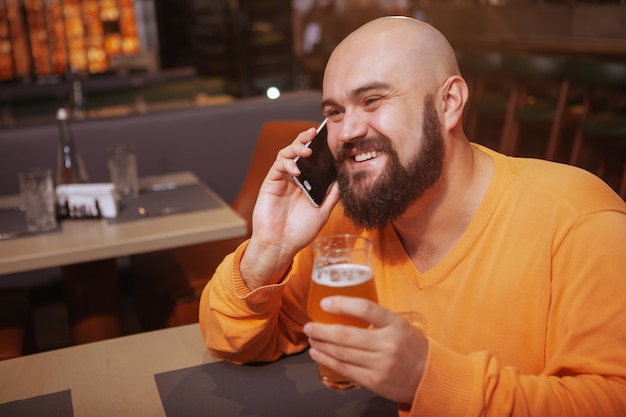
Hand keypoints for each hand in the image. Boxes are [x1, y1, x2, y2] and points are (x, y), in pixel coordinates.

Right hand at [241, 128, 339, 289]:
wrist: (281, 245)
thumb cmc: (300, 232)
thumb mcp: (323, 212)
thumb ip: (332, 195)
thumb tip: (345, 179)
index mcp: (308, 183)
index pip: (313, 159)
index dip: (320, 147)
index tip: (330, 138)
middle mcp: (295, 178)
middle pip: (299, 152)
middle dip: (306, 139)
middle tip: (314, 132)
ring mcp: (282, 180)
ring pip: (287, 154)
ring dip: (296, 148)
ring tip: (306, 149)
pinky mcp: (270, 184)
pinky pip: (277, 167)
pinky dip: (287, 164)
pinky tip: (296, 169)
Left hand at [303, 296, 427, 404]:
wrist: (430, 377)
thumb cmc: (411, 347)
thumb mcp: (400, 325)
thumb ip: (377, 318)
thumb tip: (345, 307)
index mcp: (395, 324)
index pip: (366, 309)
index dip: (342, 304)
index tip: (325, 302)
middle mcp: (388, 344)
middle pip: (346, 335)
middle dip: (322, 330)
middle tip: (309, 326)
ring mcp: (380, 364)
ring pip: (342, 353)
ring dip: (322, 345)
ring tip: (311, 339)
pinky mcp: (374, 381)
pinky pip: (345, 369)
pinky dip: (327, 361)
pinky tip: (318, 354)